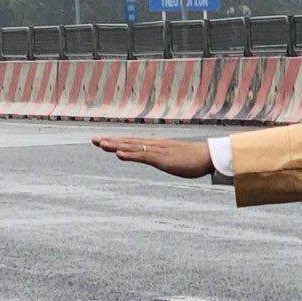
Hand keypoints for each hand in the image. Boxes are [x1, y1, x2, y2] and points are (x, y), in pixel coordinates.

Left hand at [92, 135, 215, 178]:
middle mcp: (153, 146)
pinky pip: (143, 156)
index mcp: (155, 146)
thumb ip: (163, 158)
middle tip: (93, 140)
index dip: (116, 141)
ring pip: (133, 147)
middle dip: (110, 141)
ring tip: (101, 145)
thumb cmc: (193, 158)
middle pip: (128, 142)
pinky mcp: (162, 158)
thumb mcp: (173, 159)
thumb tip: (157, 159)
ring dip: (116, 146)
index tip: (101, 140)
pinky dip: (130, 155)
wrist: (208, 156)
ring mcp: (157, 151)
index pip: (132, 143)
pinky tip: (119, 155)